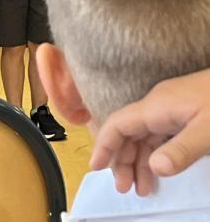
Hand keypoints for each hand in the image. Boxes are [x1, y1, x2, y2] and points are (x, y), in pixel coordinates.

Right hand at [91, 70, 209, 195]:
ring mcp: (170, 108)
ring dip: (139, 160)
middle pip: (128, 132)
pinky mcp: (182, 112)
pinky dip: (154, 153)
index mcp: (156, 106)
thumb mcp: (206, 131)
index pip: (118, 124)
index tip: (96, 167)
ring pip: (144, 135)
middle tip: (126, 189)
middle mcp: (157, 105)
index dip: (104, 145)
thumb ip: (181, 150)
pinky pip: (158, 134)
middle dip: (122, 160)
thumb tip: (155, 168)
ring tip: (142, 187)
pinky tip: (159, 168)